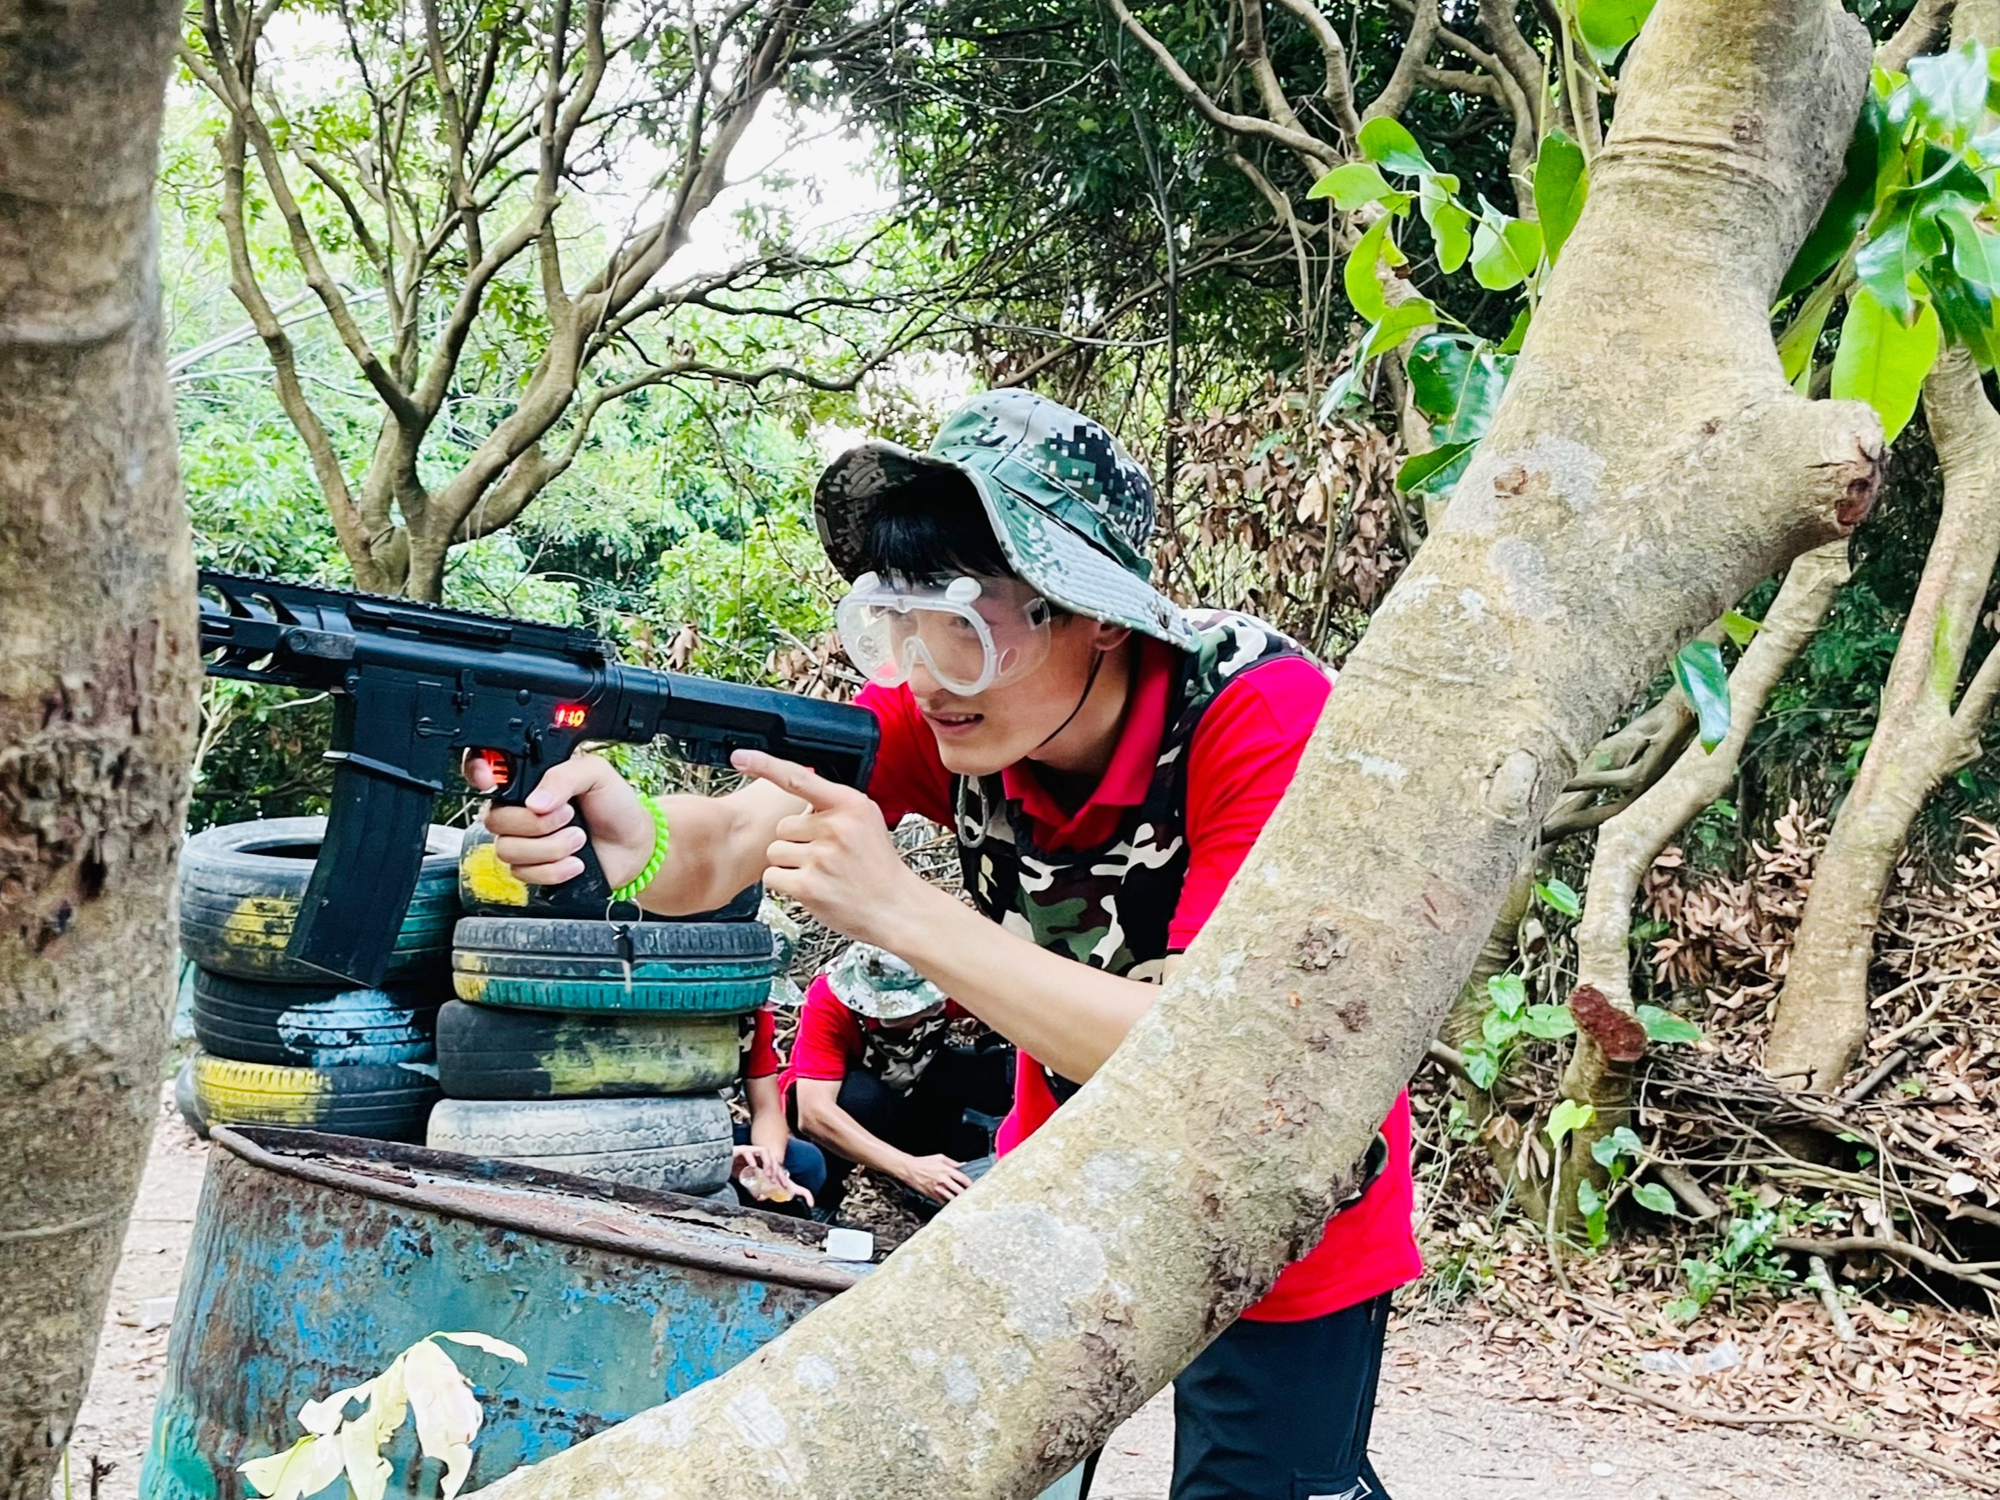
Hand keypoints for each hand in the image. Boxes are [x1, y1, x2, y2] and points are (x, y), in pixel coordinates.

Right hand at [465, 749, 652, 888]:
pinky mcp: (533, 870)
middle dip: (537, 823)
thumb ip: (564, 776)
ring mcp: (524, 842)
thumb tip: (535, 802)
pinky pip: (524, 874)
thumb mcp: (596, 773)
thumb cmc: (615, 805)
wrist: (634, 845)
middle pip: (495, 820)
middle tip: (570, 816)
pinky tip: (576, 862)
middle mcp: (519, 811)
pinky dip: (554, 870)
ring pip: (508, 850)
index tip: (490, 780)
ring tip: (579, 839)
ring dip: (550, 848)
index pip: (483, 772)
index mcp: (529, 781)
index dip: (477, 773)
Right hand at [732, 1143, 813, 1205]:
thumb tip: (760, 1197)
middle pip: (772, 1157)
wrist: (719, 1162)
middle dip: (776, 1170)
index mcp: (761, 1159)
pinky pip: (748, 1152)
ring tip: (767, 1174)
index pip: (775, 1166)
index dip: (781, 1176)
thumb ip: (753, 1187)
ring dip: (767, 1163)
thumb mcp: (746, 1179)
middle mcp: (757, 1153)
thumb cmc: (733, 1168)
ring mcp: (749, 1150)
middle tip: (774, 1181)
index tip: (785, 1186)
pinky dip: (751, 1160)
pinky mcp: (740, 1150)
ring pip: (764, 1151)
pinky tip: (752, 1168)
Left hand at [733, 750, 924, 946]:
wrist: (895, 906)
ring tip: (820, 873)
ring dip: (789, 864)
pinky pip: (772, 876)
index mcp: (850, 805)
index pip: (799, 778)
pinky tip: (811, 887)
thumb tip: (798, 787)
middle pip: (782, 826)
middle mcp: (835, 827)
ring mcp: (821, 857)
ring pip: (775, 851)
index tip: (741, 757)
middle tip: (824, 856)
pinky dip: (784, 884)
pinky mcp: (809, 885)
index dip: (766, 765)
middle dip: (795, 842)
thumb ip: (835, 804)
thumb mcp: (868, 820)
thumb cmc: (878, 866)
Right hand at [897, 1153, 973, 1204]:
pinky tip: (952, 1203)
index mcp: (946, 1170)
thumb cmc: (924, 1162)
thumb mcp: (939, 1157)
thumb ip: (952, 1162)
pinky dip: (948, 1202)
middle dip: (966, 1194)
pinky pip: (942, 1201)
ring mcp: (937, 1189)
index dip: (970, 1184)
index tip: (974, 1187)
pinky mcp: (932, 1195)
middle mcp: (943, 1180)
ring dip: (958, 1200)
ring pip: (951, 1198)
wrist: (909, 1169)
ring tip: (963, 1201)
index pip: (963, 1179)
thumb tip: (963, 1165)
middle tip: (971, 1196)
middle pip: (959, 1191)